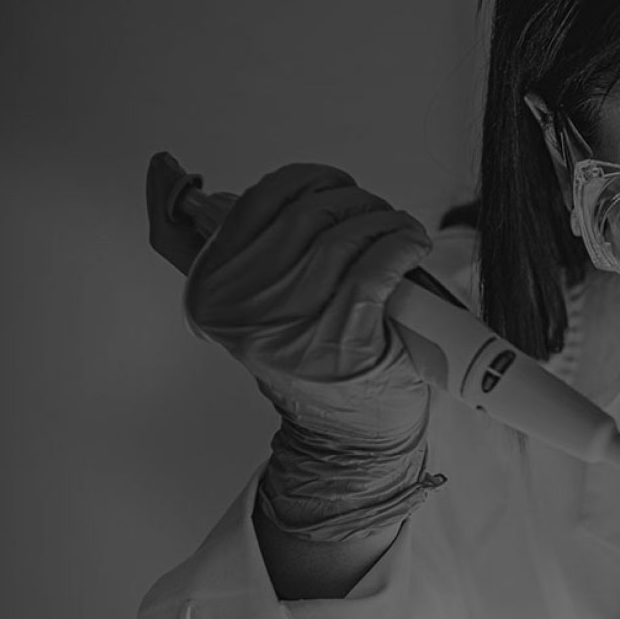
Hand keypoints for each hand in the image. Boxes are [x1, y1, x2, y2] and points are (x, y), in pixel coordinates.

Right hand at [146, 158, 439, 541]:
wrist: (343, 439)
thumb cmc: (309, 366)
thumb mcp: (253, 309)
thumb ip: (235, 251)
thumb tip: (208, 179)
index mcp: (213, 286)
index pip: (258, 200)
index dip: (308, 181)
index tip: (333, 186)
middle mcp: (244, 302)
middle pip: (308, 212)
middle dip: (353, 201)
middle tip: (374, 214)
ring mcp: (293, 318)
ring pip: (345, 233)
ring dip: (382, 220)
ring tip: (397, 230)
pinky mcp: (343, 333)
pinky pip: (377, 262)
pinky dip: (401, 243)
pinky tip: (410, 245)